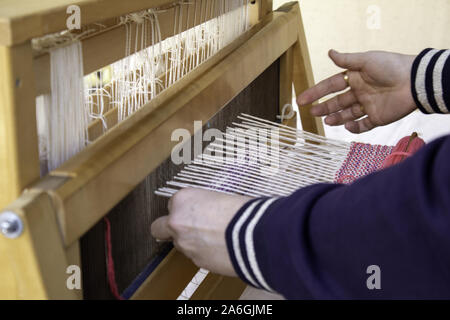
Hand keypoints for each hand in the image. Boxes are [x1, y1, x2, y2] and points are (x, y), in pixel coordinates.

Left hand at [150, 188, 251, 276]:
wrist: (254, 235)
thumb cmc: (243, 211)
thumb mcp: (221, 197)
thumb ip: (206, 205)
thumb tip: (209, 211)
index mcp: (183, 199)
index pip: (174, 204)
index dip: (186, 208)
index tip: (196, 210)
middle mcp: (177, 221)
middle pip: (159, 227)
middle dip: (168, 228)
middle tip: (186, 227)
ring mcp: (184, 243)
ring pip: (179, 244)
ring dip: (191, 242)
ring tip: (214, 238)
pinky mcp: (196, 261)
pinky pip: (195, 256)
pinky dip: (205, 253)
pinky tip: (220, 248)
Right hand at [297, 49, 416, 132]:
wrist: (415, 81)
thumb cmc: (391, 66)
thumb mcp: (366, 60)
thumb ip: (346, 60)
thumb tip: (329, 52)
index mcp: (355, 77)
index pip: (331, 86)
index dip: (316, 92)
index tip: (302, 100)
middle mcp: (360, 92)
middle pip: (337, 102)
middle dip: (324, 107)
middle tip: (313, 112)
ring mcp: (369, 106)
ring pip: (347, 114)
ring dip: (336, 118)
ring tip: (327, 121)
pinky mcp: (378, 118)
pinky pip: (364, 125)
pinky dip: (355, 128)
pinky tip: (347, 126)